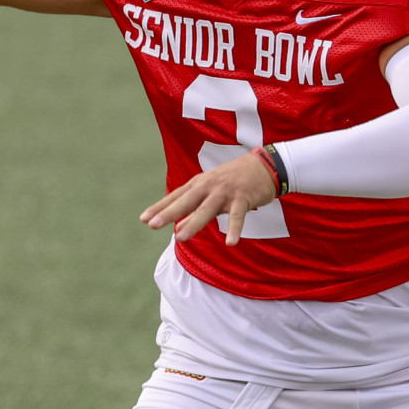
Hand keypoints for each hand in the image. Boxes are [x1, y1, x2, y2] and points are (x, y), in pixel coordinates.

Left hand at [141, 151, 279, 244]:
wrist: (264, 165)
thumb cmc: (234, 180)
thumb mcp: (211, 192)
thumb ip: (194, 210)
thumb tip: (177, 229)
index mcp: (199, 184)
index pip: (176, 196)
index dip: (160, 207)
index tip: (143, 218)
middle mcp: (209, 186)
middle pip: (186, 201)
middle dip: (168, 213)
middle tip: (152, 225)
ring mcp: (225, 192)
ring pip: (207, 209)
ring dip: (194, 223)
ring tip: (181, 238)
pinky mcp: (243, 198)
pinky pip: (238, 216)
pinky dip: (235, 229)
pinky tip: (230, 243)